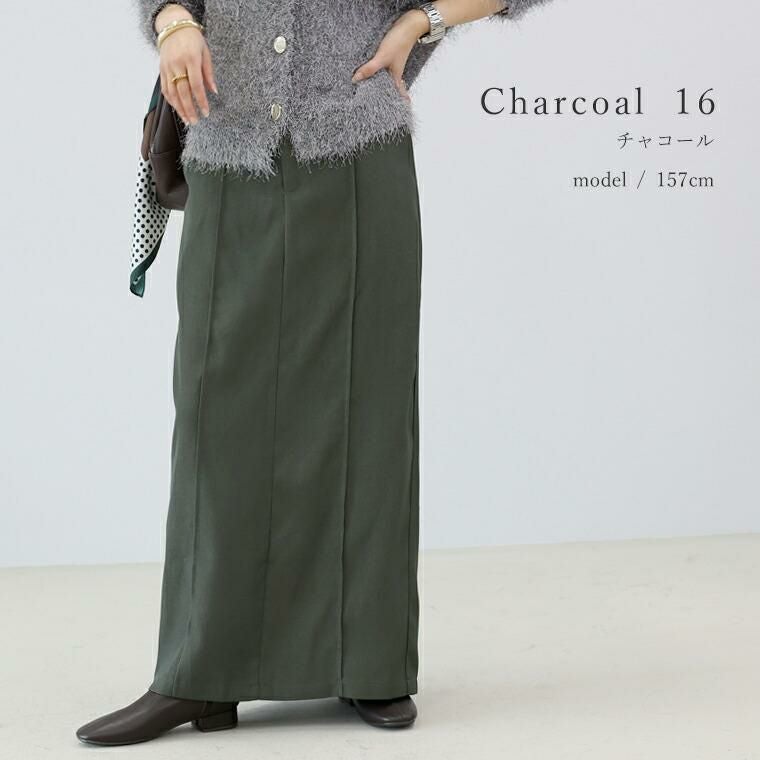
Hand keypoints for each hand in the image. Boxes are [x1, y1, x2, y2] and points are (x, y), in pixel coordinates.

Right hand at [156, 8, 217, 124]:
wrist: (173, 25)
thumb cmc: (193, 39)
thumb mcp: (205, 53)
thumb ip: (209, 73)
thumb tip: (213, 92)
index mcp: (191, 59)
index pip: (196, 85)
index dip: (201, 101)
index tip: (206, 112)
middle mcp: (177, 64)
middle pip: (183, 92)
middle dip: (189, 109)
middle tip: (195, 121)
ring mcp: (167, 67)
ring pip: (172, 92)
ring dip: (179, 108)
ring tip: (187, 120)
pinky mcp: (161, 69)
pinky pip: (165, 88)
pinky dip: (171, 100)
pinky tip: (177, 109)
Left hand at [352, 10, 429, 101]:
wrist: (409, 23)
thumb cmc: (399, 41)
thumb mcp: (382, 57)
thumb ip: (369, 69)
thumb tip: (355, 80)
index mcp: (395, 78)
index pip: (396, 95)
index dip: (395, 104)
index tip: (387, 113)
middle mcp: (394, 73)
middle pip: (387, 88)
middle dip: (380, 95)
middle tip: (368, 103)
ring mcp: (391, 65)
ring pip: (382, 78)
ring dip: (375, 82)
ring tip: (364, 89)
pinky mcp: (388, 56)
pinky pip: (380, 67)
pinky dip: (374, 70)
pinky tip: (367, 70)